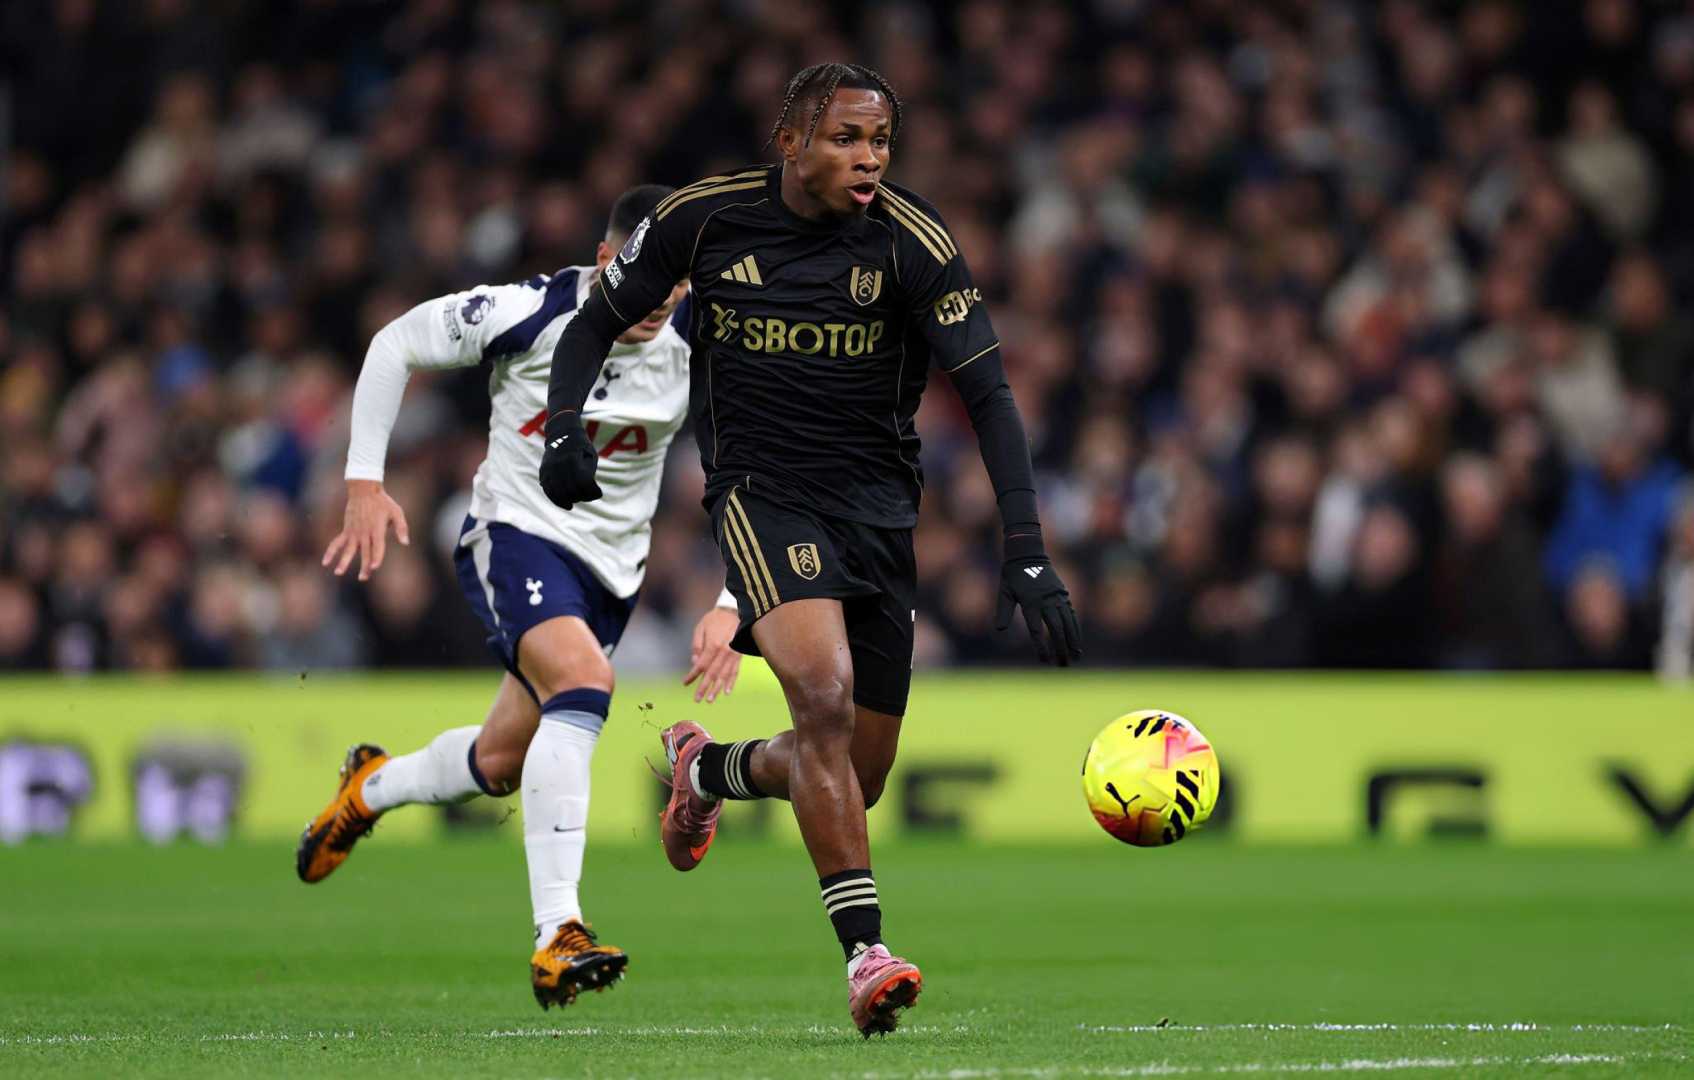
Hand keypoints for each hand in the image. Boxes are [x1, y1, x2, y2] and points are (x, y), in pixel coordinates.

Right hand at [322, 479, 408, 581]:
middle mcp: (364, 533)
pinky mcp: (347, 530)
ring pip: (348, 549)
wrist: (364, 490)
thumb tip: (405, 543)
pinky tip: (325, 562)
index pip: (377, 546)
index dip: (376, 556)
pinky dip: (331, 552)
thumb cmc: (383, 502)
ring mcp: (354, 532)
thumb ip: (401, 527)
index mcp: (377, 529)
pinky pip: (337, 542)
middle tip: (363, 578)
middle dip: (364, 566)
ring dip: (343, 561)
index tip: (374, 567)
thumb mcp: (396, 512)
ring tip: (338, 573)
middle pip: (365, 552)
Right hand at [538, 412, 602, 509]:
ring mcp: (549, 468)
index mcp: (573, 459)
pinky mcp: (543, 471)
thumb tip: (590, 494)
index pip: (583, 484)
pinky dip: (557, 500)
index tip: (598, 493)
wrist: (562, 433)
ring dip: (569, 501)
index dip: (593, 492)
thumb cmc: (581, 446)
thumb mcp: (590, 456)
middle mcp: (559, 464)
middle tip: (587, 496)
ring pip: (558, 493)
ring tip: (576, 502)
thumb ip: (589, 474)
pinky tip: (566, 504)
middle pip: (571, 490)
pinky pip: (548, 490)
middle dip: (582, 497)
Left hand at [683, 606, 742, 702]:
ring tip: (710, 700)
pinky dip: (731, 682)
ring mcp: (733, 654)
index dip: (692, 676)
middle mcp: (724, 652)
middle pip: (712, 674)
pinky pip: (735, 671)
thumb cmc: (714, 619)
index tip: (685, 683)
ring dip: (716, 689)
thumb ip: (696, 646)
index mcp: (713, 645)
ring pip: (724, 675)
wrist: (734, 610)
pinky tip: (726, 692)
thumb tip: (695, 663)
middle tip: (697, 699)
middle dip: (704, 688)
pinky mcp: (740, 655)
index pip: (701, 666)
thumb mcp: (700, 628)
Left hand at [995, 547, 1082, 665]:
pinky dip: (1075, 628)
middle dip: (1061, 648)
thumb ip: (1003, 611)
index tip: (1045, 661)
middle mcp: (1046, 600)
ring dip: (1073, 640)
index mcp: (1030, 602)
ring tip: (1076, 656)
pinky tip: (1077, 640)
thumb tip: (999, 630)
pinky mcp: (1063, 594)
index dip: (1041, 647)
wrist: (1028, 554)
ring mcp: (1057, 597)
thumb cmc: (1013, 575)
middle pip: (1056, 629)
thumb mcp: (1004, 592)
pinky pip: (1071, 614)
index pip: (1036, 630)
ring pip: (1068, 622)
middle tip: (1064, 665)